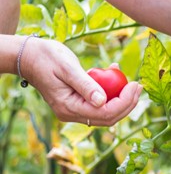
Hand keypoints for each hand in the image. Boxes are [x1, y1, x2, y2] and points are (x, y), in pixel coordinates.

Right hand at [21, 38, 140, 125]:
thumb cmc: (46, 57)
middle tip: (139, 86)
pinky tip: (114, 73)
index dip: (124, 102)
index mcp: (69, 108)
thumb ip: (85, 85)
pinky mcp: (78, 104)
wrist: (28, 56)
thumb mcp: (67, 67)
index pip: (105, 113)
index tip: (135, 85)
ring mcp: (75, 111)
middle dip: (127, 103)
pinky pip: (100, 103)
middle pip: (108, 117)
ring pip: (106, 112)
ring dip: (121, 99)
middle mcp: (72, 114)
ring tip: (131, 81)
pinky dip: (111, 92)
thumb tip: (102, 101)